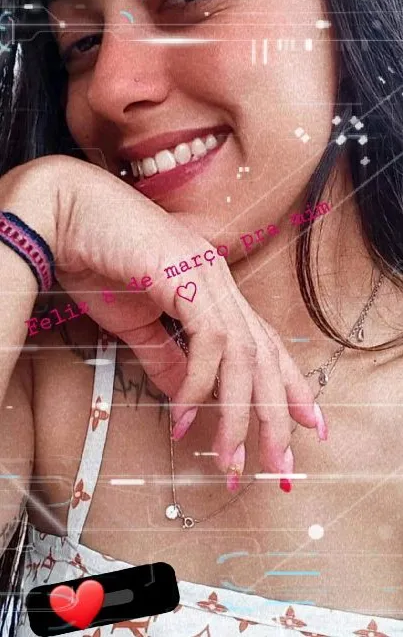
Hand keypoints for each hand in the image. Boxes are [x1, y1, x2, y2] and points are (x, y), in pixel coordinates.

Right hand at [1, 155, 321, 487]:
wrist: (67, 216)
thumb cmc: (98, 261)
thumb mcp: (135, 325)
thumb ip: (165, 359)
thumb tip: (188, 398)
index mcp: (213, 290)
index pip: (264, 342)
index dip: (288, 384)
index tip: (304, 424)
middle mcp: (220, 282)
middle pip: (266, 355)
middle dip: (276, 414)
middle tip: (278, 467)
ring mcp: (208, 275)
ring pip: (246, 354)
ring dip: (239, 413)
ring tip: (228, 459)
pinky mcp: (187, 276)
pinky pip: (210, 341)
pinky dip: (200, 384)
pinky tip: (185, 415)